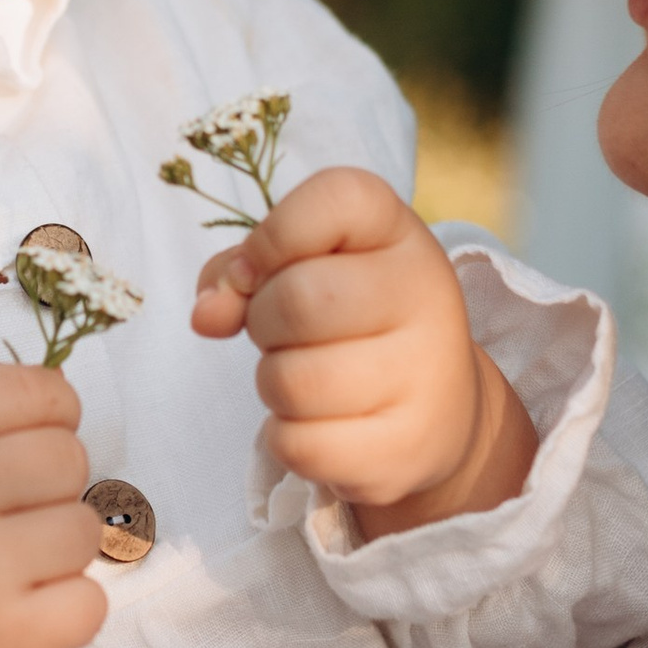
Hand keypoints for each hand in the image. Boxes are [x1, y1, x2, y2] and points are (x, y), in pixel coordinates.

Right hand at [0, 363, 106, 647]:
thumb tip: (59, 386)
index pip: (42, 392)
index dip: (47, 419)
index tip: (15, 454)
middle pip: (70, 459)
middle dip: (44, 489)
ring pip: (84, 531)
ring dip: (54, 552)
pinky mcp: (1, 643)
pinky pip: (91, 604)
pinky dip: (64, 611)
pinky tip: (15, 611)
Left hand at [193, 166, 537, 535]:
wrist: (439, 408)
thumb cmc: (352, 320)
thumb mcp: (305, 267)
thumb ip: (240, 270)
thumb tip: (207, 315)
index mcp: (398, 231)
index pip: (333, 199)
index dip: (272, 237)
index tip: (264, 268)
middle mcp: (425, 293)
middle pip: (298, 300)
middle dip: (262, 322)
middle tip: (288, 334)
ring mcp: (424, 374)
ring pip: (290, 381)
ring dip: (273, 384)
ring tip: (308, 378)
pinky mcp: (405, 448)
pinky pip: (299, 445)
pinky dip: (288, 438)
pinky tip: (322, 424)